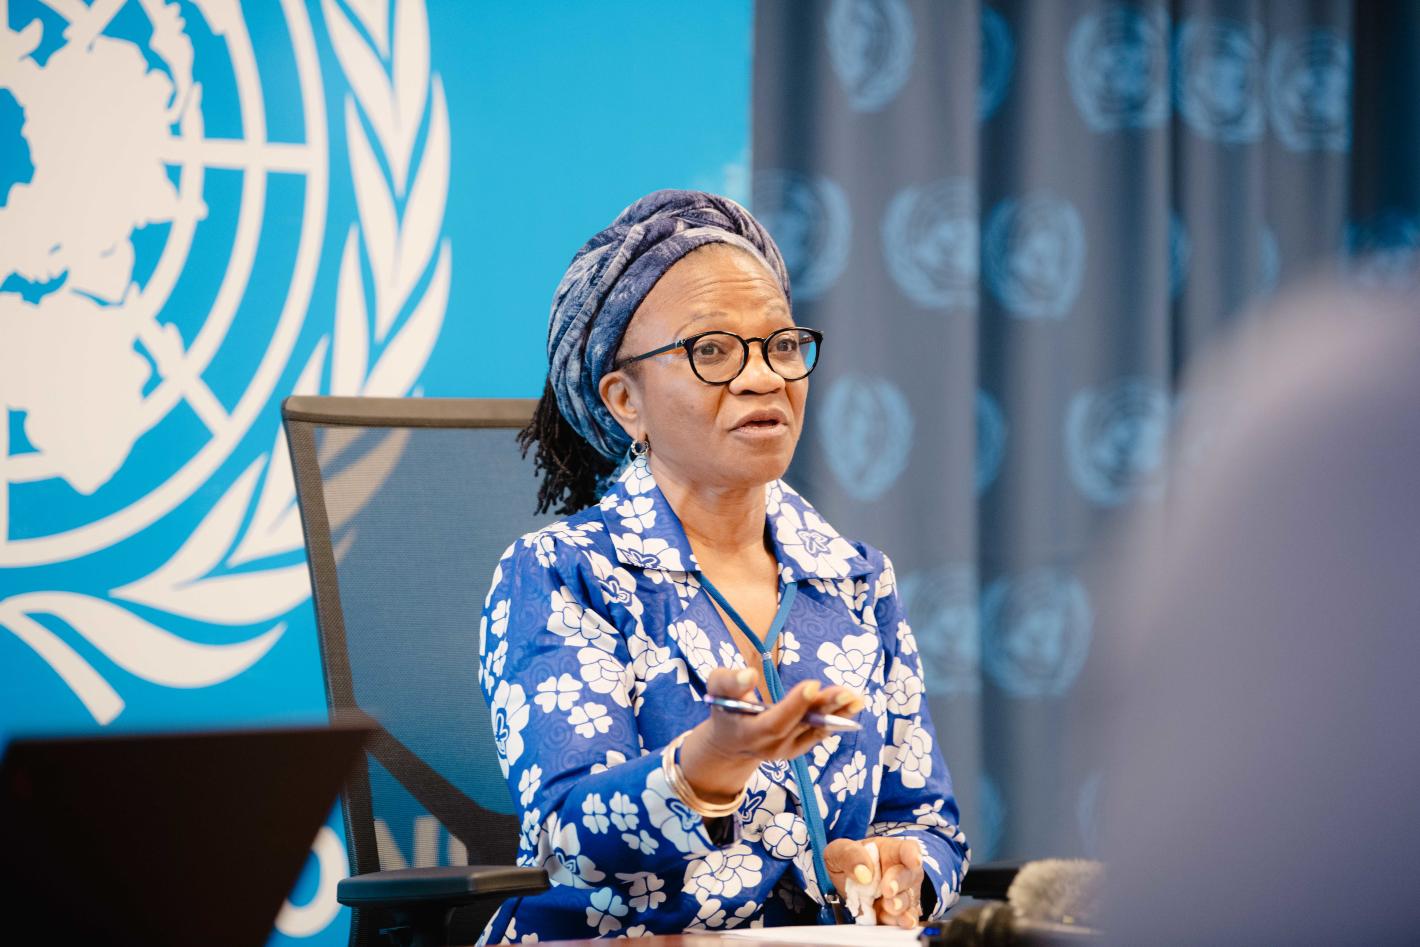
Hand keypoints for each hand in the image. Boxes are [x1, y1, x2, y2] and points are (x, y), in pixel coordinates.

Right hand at [677, 667, 863, 802]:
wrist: (731, 743)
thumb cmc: (725, 708)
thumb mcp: (716, 689)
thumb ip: (729, 681)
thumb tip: (749, 674)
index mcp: (751, 732)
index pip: (775, 722)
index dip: (794, 705)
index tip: (812, 684)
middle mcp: (772, 746)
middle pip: (802, 726)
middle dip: (824, 707)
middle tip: (846, 692)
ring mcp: (788, 749)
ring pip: (815, 728)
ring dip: (838, 713)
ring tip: (856, 698)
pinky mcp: (799, 746)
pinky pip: (820, 732)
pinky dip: (837, 718)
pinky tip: (852, 704)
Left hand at [825, 836, 924, 927]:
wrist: (845, 884)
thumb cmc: (848, 861)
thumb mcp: (839, 851)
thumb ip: (850, 855)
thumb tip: (863, 873)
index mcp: (890, 851)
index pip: (907, 849)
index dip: (912, 854)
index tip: (913, 860)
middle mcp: (901, 872)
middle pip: (909, 876)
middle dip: (900, 883)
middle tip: (888, 891)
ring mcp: (901, 894)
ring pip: (909, 900)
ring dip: (900, 905)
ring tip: (889, 908)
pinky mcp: (896, 914)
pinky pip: (904, 919)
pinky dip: (900, 922)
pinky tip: (893, 921)